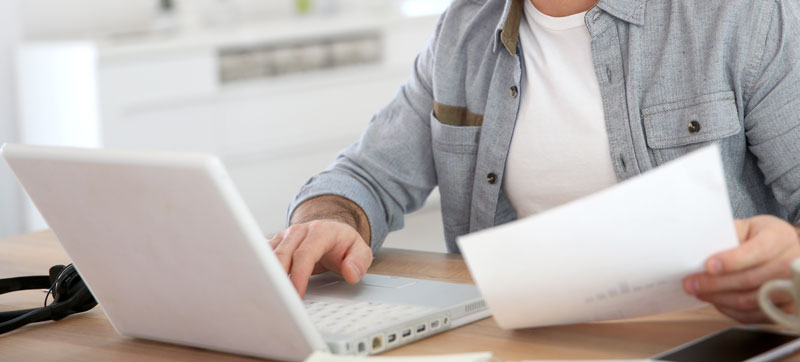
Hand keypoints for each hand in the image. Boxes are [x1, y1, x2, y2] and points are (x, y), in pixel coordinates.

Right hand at [269, 220, 372, 297]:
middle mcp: (300, 231)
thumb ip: (359, 262)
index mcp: (320, 231)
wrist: (333, 232)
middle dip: (279, 277)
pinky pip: (264, 256)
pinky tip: (259, 284)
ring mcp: (286, 236)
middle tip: (279, 299)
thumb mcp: (361, 251)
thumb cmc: (344, 244)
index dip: (299, 275)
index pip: (305, 254)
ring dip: (266, 274)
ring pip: (269, 254)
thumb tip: (350, 273)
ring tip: (267, 294)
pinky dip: (261, 269)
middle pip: (283, 253)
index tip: (297, 294)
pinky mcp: (276, 243)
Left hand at [683, 215, 799, 322]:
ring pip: (751, 300)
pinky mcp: (786, 308)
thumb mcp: (744, 227)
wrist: (779, 250)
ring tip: (699, 292)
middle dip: (716, 284)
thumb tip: (697, 251)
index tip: (708, 266)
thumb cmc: (757, 237)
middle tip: (691, 283)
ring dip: (719, 298)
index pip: (758, 251)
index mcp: (780, 237)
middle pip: (752, 279)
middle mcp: (792, 262)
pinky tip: (715, 301)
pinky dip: (730, 310)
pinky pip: (754, 315)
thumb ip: (726, 236)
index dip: (732, 260)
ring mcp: (793, 288)